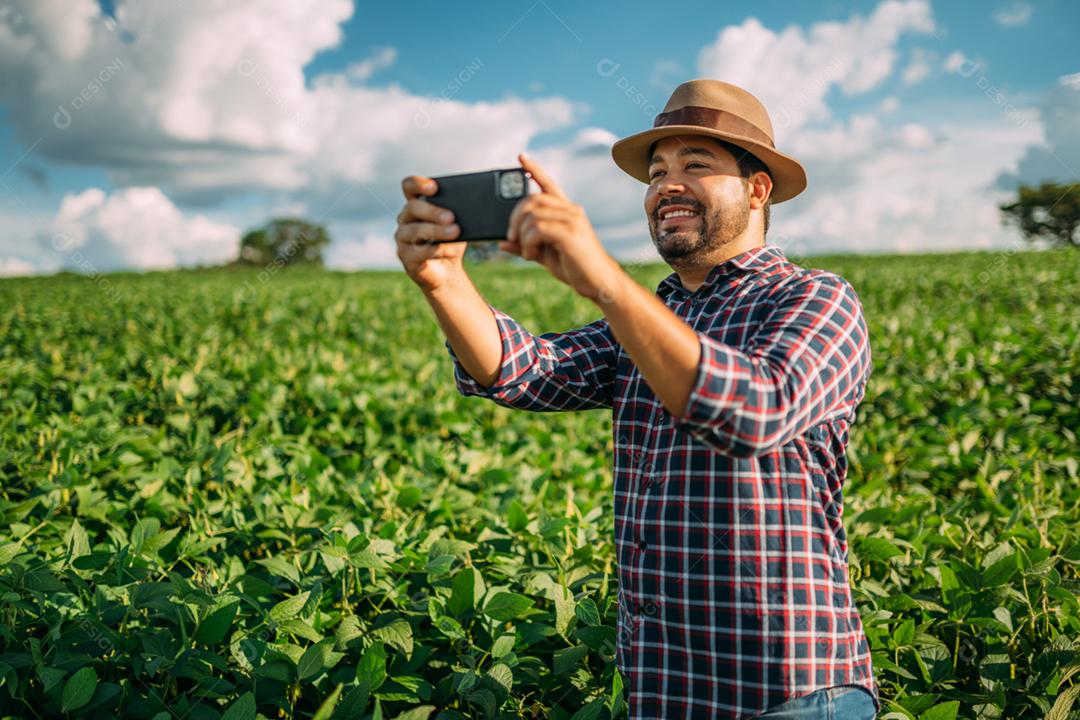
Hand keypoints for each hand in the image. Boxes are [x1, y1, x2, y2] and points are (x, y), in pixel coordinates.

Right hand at [395, 175, 465, 292]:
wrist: (448, 271)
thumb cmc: (451, 241)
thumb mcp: (458, 223)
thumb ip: (459, 211)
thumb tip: (471, 206)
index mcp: (416, 204)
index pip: (409, 186)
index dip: (418, 184)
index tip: (434, 188)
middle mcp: (405, 219)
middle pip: (413, 207)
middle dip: (433, 211)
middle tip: (451, 217)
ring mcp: (402, 238)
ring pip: (415, 230)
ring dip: (437, 231)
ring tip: (455, 232)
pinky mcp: (405, 257)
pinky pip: (417, 251)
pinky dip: (436, 250)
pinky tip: (451, 251)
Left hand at [502, 153, 620, 301]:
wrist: (599, 284)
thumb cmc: (575, 268)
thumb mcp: (545, 255)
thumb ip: (525, 245)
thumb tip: (502, 243)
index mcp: (567, 211)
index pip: (548, 184)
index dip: (534, 169)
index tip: (520, 157)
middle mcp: (571, 211)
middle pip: (532, 199)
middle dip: (514, 217)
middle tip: (511, 236)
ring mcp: (572, 220)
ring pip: (532, 215)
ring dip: (521, 235)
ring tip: (526, 251)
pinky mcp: (570, 233)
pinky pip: (537, 229)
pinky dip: (527, 242)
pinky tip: (531, 254)